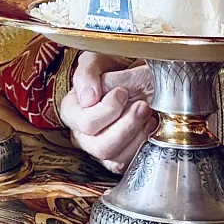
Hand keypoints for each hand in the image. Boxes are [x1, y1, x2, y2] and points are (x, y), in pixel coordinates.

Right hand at [59, 52, 154, 172]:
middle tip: (142, 105)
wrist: (140, 76)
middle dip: (126, 126)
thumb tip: (88, 98)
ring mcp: (101, 149)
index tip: (123, 91)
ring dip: (137, 136)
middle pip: (100, 147)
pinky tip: (151, 126)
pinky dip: (143, 146)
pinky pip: (129, 164)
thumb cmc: (116, 67)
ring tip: (148, 114)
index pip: (85, 122)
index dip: (107, 110)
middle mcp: (82, 135)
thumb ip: (87, 73)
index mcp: (72, 110)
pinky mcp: (120, 159)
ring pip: (115, 160)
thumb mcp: (99, 59)